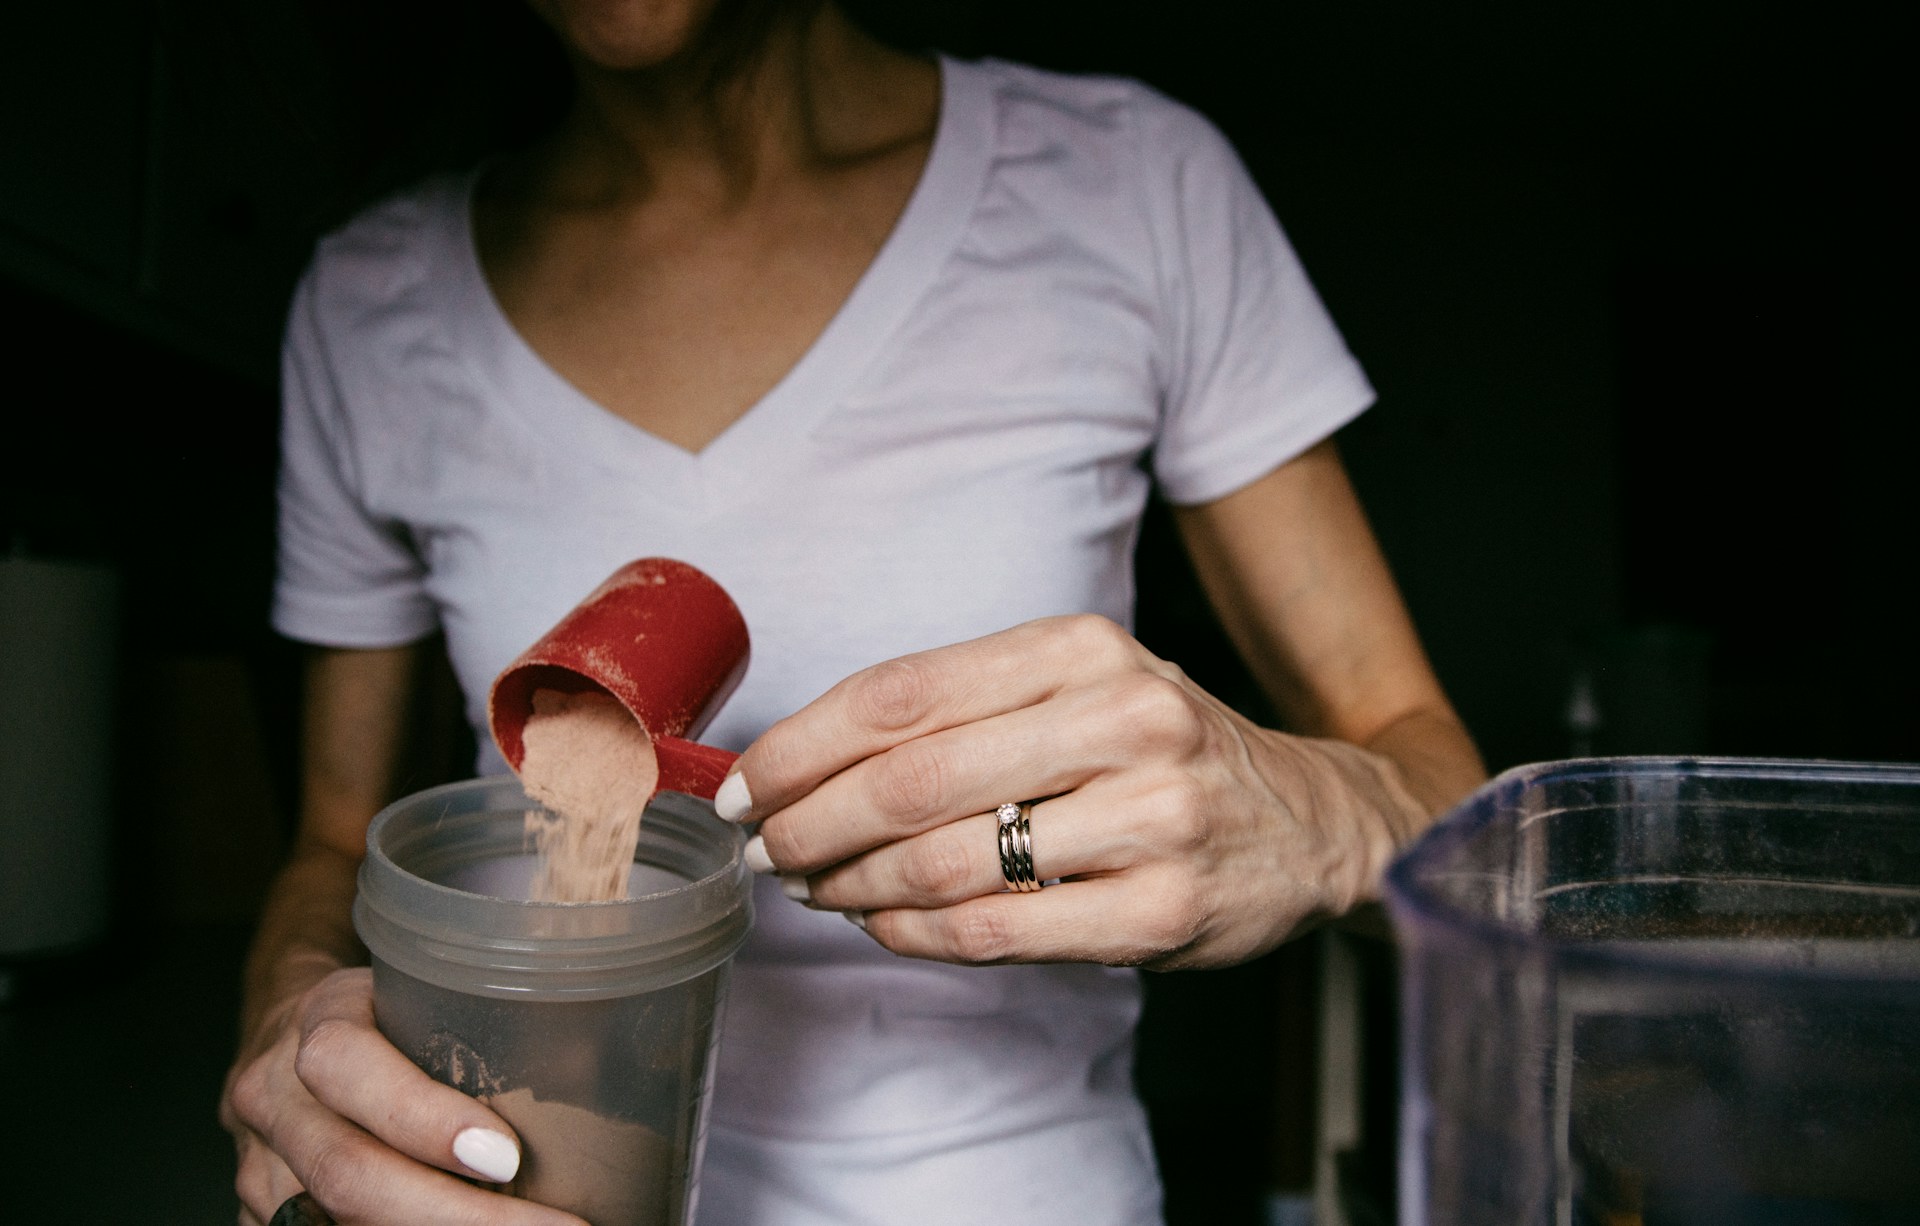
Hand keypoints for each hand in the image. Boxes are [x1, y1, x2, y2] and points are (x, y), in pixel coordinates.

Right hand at [221, 967, 582, 1225]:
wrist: (294, 1035)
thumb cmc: (384, 1010)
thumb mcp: (423, 988)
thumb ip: (484, 1022)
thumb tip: (603, 1063)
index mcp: (318, 1024)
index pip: (350, 1069)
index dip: (425, 1121)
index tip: (508, 1158)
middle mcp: (276, 1099)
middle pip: (349, 1174)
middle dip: (456, 1217)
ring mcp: (263, 1169)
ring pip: (339, 1222)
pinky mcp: (270, 1216)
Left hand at [722, 615, 1428, 968]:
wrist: (1312, 822)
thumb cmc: (1161, 751)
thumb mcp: (1077, 687)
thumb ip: (960, 710)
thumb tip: (804, 762)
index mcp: (1082, 647)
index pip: (901, 693)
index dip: (801, 745)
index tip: (746, 784)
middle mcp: (1124, 716)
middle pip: (909, 778)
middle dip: (809, 823)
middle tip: (765, 850)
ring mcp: (1152, 815)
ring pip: (947, 861)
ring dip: (853, 886)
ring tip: (815, 890)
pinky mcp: (1164, 910)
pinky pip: (999, 930)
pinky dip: (918, 935)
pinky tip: (885, 925)